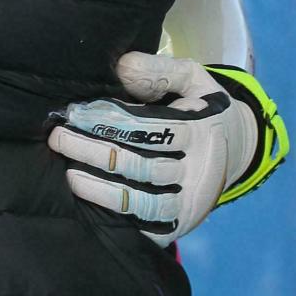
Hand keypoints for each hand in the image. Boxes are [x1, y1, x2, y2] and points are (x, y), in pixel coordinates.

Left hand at [47, 53, 257, 246]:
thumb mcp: (192, 79)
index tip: (75, 112)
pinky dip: (118, 219)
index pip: (147, 128)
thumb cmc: (202, 108)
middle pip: (138, 164)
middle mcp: (198, 170)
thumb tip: (122, 66)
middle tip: (58, 139)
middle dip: (93, 151)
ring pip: (139, 200)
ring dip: (99, 188)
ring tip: (67, 173)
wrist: (237, 148)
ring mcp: (189, 202)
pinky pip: (146, 229)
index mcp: (201, 130)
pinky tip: (90, 206)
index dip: (107, 121)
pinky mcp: (180, 225)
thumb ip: (159, 71)